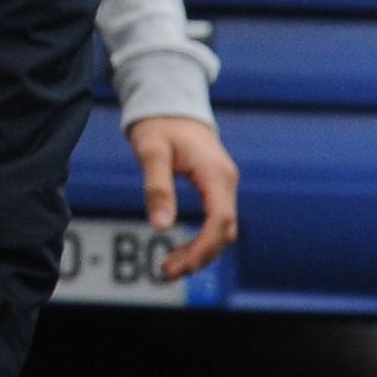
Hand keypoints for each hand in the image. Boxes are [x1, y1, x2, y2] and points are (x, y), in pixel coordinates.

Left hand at [126, 114, 241, 278]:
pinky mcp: (215, 189)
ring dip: (200, 252)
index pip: (221, 219)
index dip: (206, 246)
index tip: (184, 265)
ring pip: (221, 229)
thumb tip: (161, 226)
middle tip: (167, 272)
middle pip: (225, 230)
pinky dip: (201, 240)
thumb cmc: (158, 124)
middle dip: (201, 256)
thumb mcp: (151, 151)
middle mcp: (226, 181)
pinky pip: (215, 221)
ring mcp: (223, 185)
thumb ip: (157, 187)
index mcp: (215, 173)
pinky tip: (181, 252)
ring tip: (169, 268)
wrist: (170, 103)